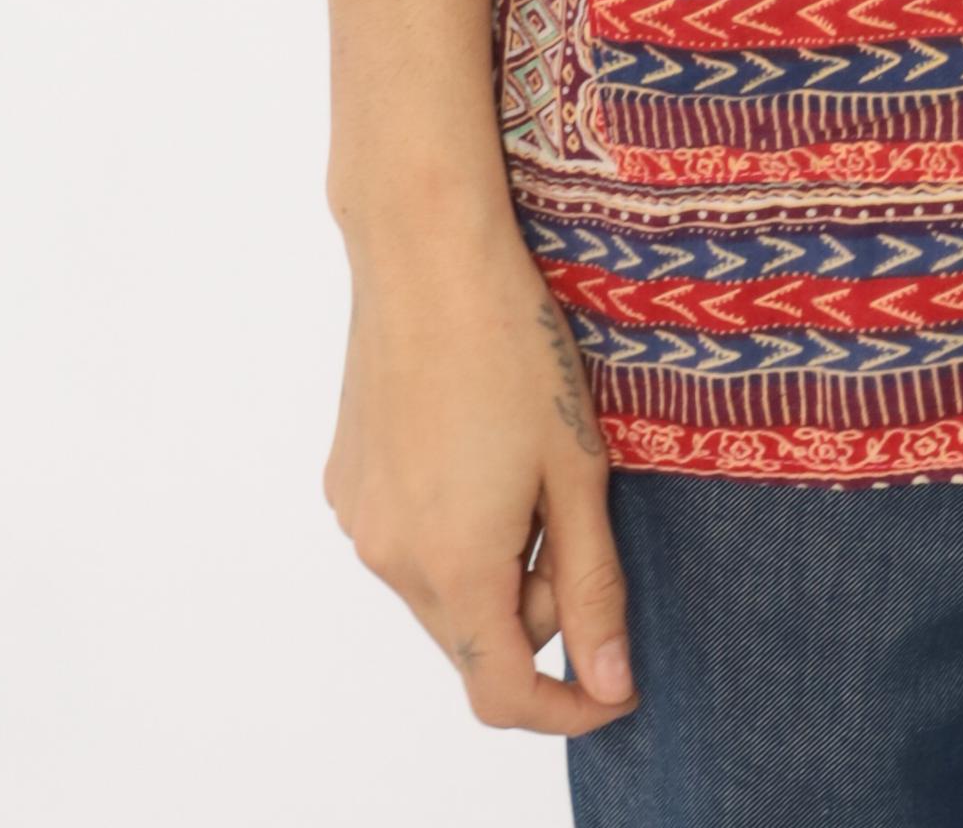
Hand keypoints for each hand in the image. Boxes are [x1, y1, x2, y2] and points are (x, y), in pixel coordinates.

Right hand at [321, 197, 637, 732]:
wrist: (428, 255)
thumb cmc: (517, 349)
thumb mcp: (578, 469)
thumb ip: (594, 585)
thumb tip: (608, 683)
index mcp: (454, 566)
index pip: (503, 694)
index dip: (566, 707)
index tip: (617, 686)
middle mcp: (390, 561)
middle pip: (475, 637)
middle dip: (539, 606)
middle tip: (577, 514)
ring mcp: (357, 521)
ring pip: (441, 589)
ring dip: (495, 563)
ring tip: (527, 465)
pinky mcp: (344, 483)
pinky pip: (408, 540)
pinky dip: (453, 526)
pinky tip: (478, 444)